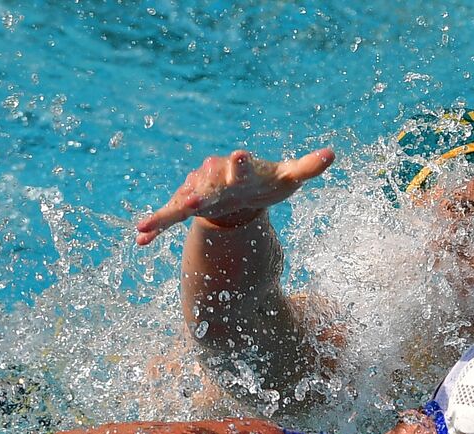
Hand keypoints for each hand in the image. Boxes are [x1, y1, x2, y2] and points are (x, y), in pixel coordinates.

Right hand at [135, 147, 334, 245]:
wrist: (238, 187)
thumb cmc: (265, 182)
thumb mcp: (287, 177)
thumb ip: (308, 165)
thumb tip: (332, 154)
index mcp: (239, 170)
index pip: (240, 166)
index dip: (240, 164)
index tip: (240, 157)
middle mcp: (215, 179)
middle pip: (207, 185)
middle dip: (200, 191)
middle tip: (194, 198)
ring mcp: (198, 193)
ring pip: (182, 202)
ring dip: (171, 212)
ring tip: (152, 223)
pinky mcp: (186, 207)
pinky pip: (167, 217)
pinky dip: (155, 226)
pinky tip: (141, 240)